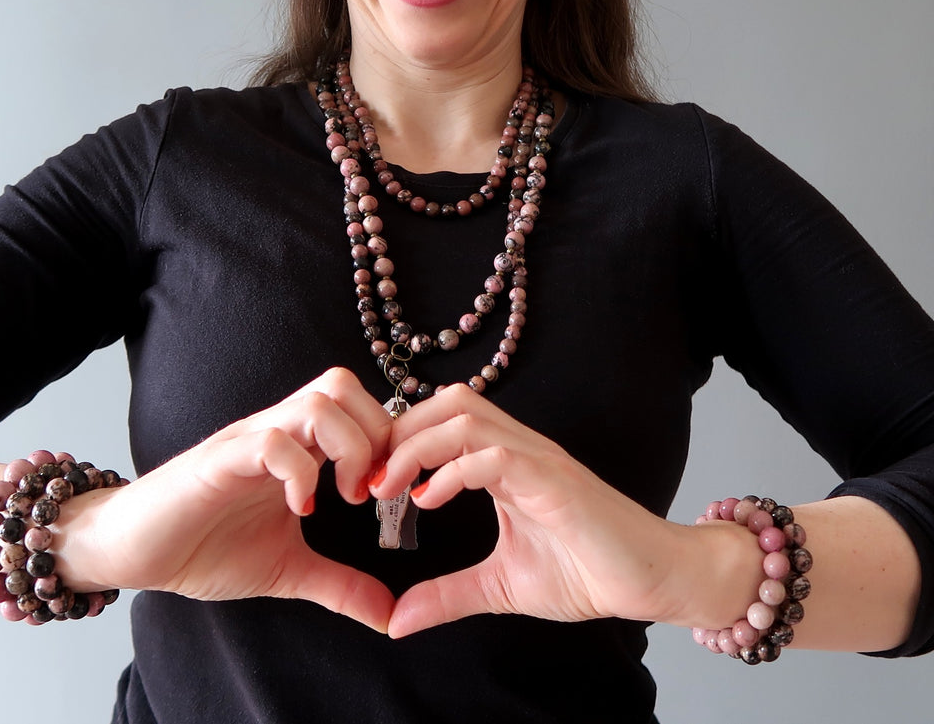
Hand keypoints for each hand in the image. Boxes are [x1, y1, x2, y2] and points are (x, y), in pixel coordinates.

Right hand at [59, 367, 395, 631]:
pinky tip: (301, 509)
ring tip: (345, 499)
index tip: (391, 495)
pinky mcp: (218, 462)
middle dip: (377, 436)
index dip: (388, 440)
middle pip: (344, 385)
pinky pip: (271, 442)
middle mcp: (276, 433)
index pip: (360, 404)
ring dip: (348, 449)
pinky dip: (300, 472)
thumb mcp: (288, 570)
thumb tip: (390, 616)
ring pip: (318, 402)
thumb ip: (340, 586)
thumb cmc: (203, 548)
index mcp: (297, 448)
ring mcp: (248, 443)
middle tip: (374, 492)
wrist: (131, 552)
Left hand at [372, 384, 683, 638]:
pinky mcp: (555, 481)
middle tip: (369, 479)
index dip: (398, 441)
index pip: (442, 421)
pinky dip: (453, 471)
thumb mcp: (500, 586)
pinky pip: (495, 456)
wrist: (654, 580)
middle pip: (447, 403)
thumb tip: (395, 622)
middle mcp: (519, 449)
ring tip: (389, 487)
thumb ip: (448, 595)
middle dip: (398, 433)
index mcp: (505, 463)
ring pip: (465, 417)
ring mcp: (538, 460)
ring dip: (416, 446)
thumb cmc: (587, 573)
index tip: (369, 482)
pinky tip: (428, 500)